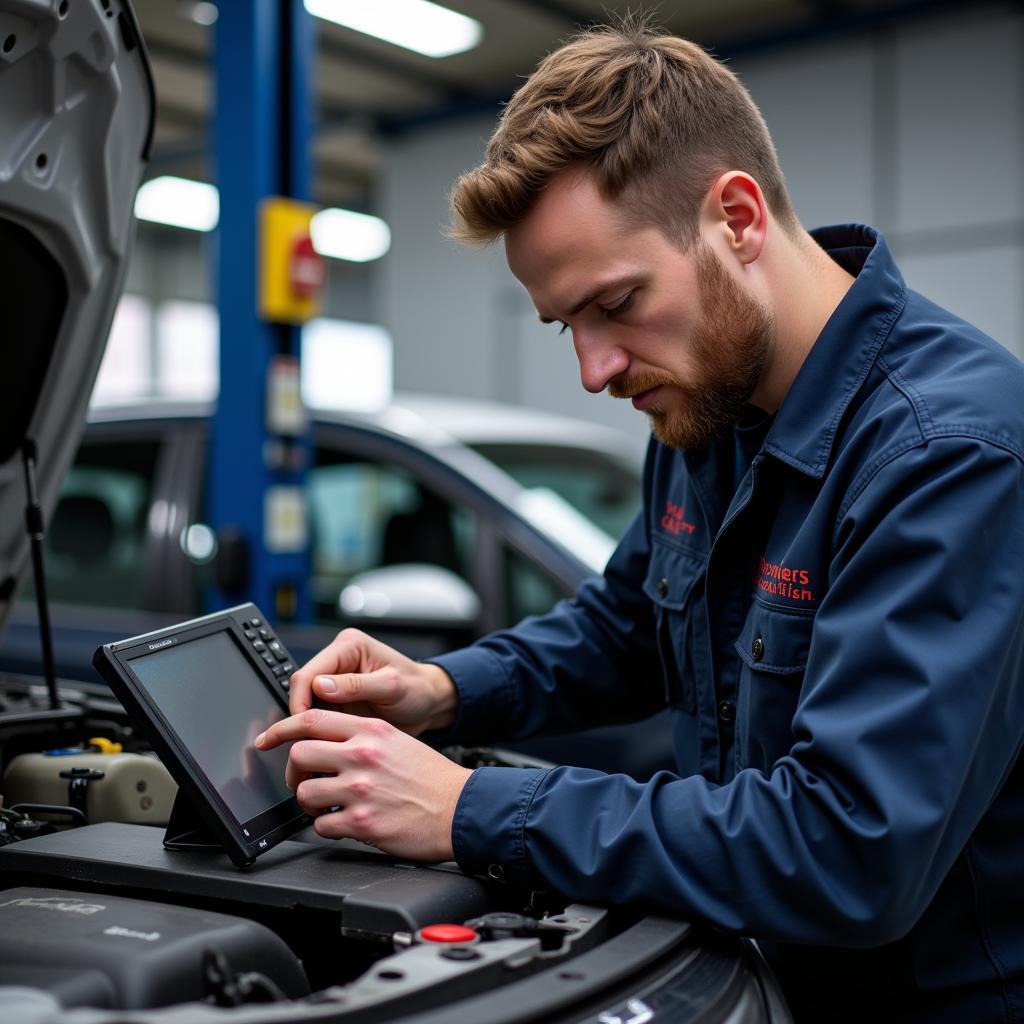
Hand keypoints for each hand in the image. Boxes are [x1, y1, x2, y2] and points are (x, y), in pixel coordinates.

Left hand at [255, 708, 471, 860]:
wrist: (460, 808)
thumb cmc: (431, 778)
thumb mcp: (398, 740)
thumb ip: (362, 736)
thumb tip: (325, 740)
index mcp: (371, 730)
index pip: (312, 719)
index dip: (281, 728)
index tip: (267, 738)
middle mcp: (363, 755)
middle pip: (300, 754)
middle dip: (294, 771)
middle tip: (305, 780)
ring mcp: (360, 788)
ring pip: (305, 792)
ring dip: (310, 802)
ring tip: (328, 805)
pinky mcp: (361, 822)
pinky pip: (320, 825)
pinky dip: (327, 827)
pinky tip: (344, 823)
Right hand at [288, 629, 457, 736]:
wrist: (429, 703)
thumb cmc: (417, 689)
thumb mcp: (392, 686)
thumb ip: (357, 685)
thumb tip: (320, 686)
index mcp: (349, 646)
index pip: (309, 672)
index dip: (300, 700)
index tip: (302, 725)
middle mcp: (338, 661)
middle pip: (302, 688)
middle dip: (300, 715)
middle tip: (302, 743)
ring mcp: (335, 682)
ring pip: (306, 704)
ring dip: (307, 725)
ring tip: (309, 748)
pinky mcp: (338, 701)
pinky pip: (318, 716)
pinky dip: (316, 731)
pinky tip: (320, 746)